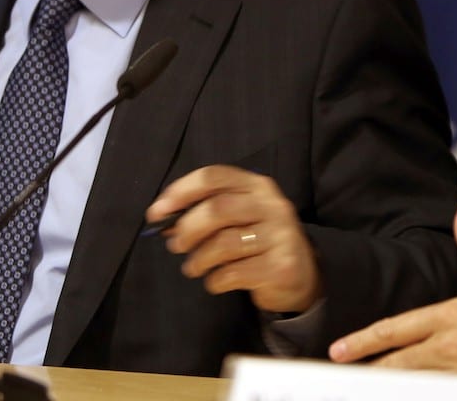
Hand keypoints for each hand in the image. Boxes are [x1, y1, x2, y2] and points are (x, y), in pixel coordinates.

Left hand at [145, 165, 322, 312]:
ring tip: (193, 267)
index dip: (180, 192)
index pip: (214, 177)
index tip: (156, 213)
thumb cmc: (258, 241)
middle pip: (217, 209)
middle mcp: (272, 205)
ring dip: (199, 259)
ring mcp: (280, 235)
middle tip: (176, 246)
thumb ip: (205, 212)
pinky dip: (215, 280)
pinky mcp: (280, 266)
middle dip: (188, 229)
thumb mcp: (237, 218)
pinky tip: (216, 281)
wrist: (300, 276)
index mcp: (257, 185)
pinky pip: (234, 273)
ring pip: (224, 244)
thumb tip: (162, 219)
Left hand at [329, 203, 456, 400]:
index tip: (339, 350)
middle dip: (370, 375)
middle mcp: (454, 349)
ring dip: (397, 391)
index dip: (363, 342)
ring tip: (371, 395)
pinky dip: (433, 400)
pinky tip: (420, 400)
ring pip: (419, 389)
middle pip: (398, 367)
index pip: (396, 330)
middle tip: (344, 381)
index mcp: (452, 317)